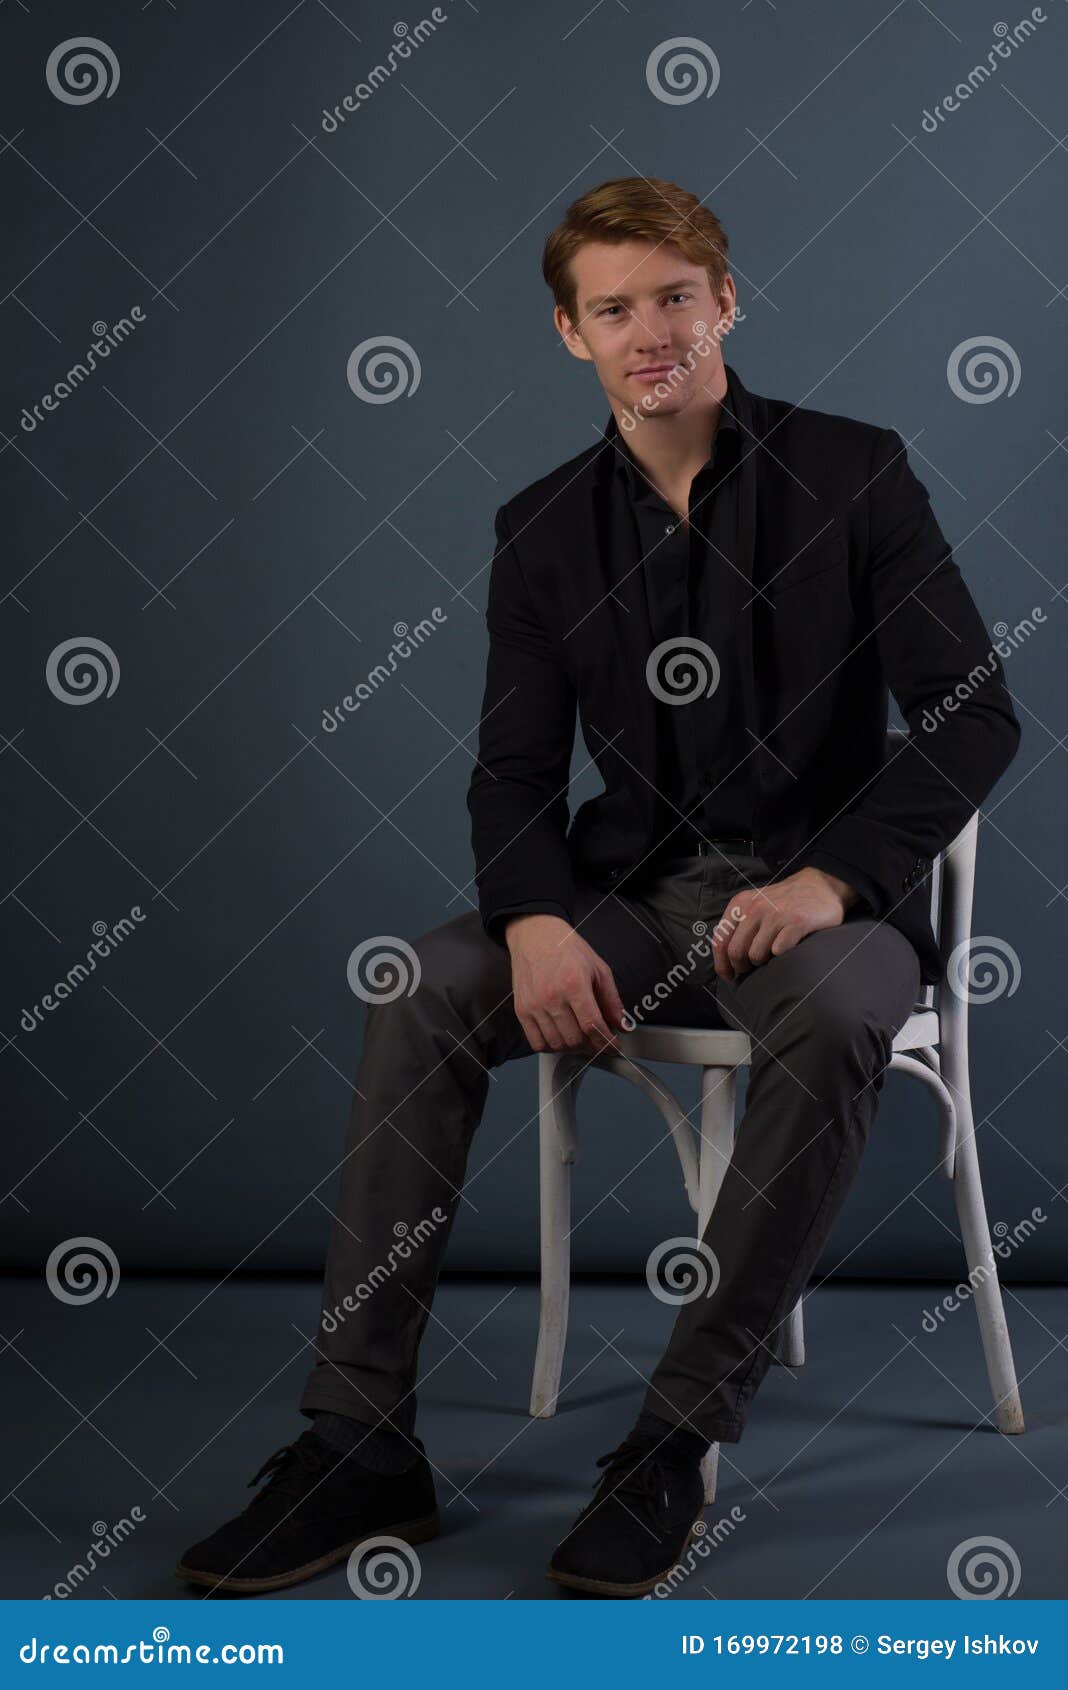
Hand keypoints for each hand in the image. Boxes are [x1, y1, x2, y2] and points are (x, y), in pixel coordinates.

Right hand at [505, 914, 627, 1053]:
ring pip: (557, 1044)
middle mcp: (551, 996)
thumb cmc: (565, 948)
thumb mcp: (598, 968)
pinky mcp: (521, 1010)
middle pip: (575, 1039)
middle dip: (592, 1046)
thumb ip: (612, 999)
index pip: (592, 1025)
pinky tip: (561, 1037)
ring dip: (573, 1048)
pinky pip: (536, 1042)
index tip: (613, 1047)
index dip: (607, 1043)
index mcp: (574, 983)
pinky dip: (551, 1047)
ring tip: (582, 1039)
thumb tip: (622, 1024)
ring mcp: (534, 1005)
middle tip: (599, 1042)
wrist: (534, 935)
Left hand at [711, 867, 858, 981]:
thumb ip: (738, 926)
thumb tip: (724, 958)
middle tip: (753, 969)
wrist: (820, 887)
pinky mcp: (796, 922)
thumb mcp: (754, 905)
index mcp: (740, 904)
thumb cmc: (784, 903)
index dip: (722, 964)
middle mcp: (754, 908)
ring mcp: (776, 915)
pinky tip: (788, 949)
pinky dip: (782, 956)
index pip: (720, 941)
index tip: (729, 976)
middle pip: (736, 952)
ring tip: (772, 955)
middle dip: (742, 967)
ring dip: (763, 963)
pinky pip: (779, 951)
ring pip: (756, 955)